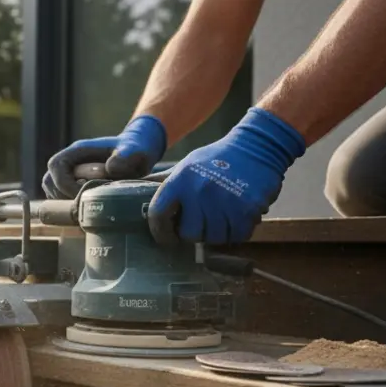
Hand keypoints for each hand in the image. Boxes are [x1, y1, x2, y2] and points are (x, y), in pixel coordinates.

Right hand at [43, 114, 166, 198]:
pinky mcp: (72, 188)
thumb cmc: (135, 149)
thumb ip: (125, 157)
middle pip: (50, 183)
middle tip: (88, 205)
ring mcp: (68, 176)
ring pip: (53, 194)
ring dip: (68, 204)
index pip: (56, 168)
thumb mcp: (135, 151)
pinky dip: (73, 208)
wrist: (138, 155)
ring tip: (90, 207)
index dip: (65, 184)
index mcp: (77, 151)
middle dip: (65, 197)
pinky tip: (92, 209)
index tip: (84, 194)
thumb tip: (109, 169)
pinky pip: (62, 201)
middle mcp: (68, 163)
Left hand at [147, 107, 305, 244]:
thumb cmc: (216, 159)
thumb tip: (128, 190)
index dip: (160, 232)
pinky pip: (237, 236)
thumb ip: (163, 184)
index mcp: (180, 180)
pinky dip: (237, 231)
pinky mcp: (248, 209)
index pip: (158, 215)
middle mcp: (200, 191)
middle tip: (203, 221)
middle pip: (189, 234)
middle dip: (195, 232)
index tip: (166, 236)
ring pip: (214, 238)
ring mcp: (225, 201)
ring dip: (218, 233)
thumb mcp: (185, 167)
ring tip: (221, 216)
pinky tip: (237, 216)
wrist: (257, 147)